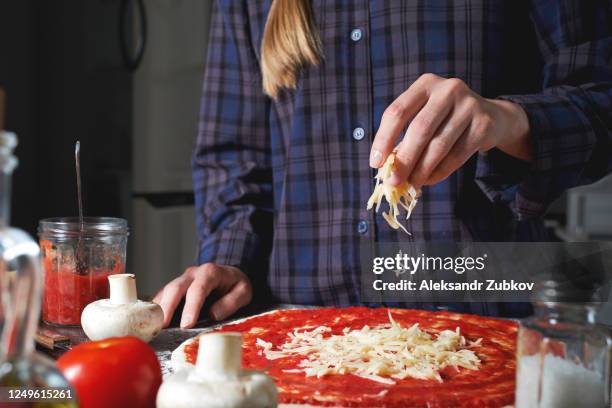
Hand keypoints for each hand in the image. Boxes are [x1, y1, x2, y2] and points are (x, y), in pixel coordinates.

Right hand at [153, 263, 251, 327]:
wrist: (229, 274)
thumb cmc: (235, 284)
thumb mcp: (243, 291)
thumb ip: (231, 302)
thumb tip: (213, 314)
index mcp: (210, 273)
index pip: (198, 289)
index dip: (191, 307)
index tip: (186, 324)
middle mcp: (192, 274)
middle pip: (175, 288)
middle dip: (168, 308)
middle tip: (163, 327)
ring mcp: (182, 279)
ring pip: (165, 291)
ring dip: (159, 309)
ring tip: (154, 327)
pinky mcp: (175, 287)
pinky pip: (162, 295)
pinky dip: (156, 308)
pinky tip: (153, 321)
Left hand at [370, 73, 530, 186]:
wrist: (490, 116)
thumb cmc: (445, 119)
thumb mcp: (424, 116)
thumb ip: (405, 136)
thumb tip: (387, 170)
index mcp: (425, 84)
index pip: (397, 112)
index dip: (383, 139)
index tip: (375, 163)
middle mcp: (448, 90)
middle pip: (419, 129)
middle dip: (404, 159)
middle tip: (393, 181)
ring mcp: (469, 105)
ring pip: (439, 145)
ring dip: (421, 170)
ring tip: (411, 184)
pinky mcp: (483, 125)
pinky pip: (457, 155)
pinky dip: (440, 172)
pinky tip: (429, 180)